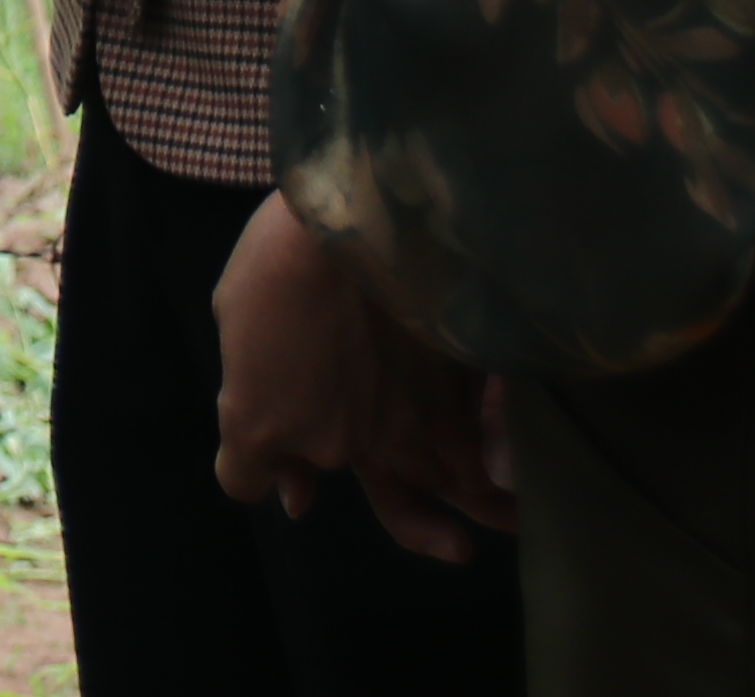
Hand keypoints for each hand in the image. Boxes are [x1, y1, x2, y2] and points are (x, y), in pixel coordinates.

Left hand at [211, 195, 514, 564]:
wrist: (352, 217)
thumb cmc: (281, 251)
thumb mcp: (235, 309)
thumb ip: (249, 373)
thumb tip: (271, 403)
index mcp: (259, 422)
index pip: (245, 478)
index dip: (262, 471)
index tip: (282, 466)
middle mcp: (330, 446)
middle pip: (374, 506)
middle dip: (411, 525)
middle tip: (442, 537)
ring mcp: (395, 431)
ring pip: (436, 495)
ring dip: (470, 509)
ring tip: (506, 513)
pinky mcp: (448, 405)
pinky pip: (474, 464)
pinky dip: (497, 477)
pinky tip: (518, 477)